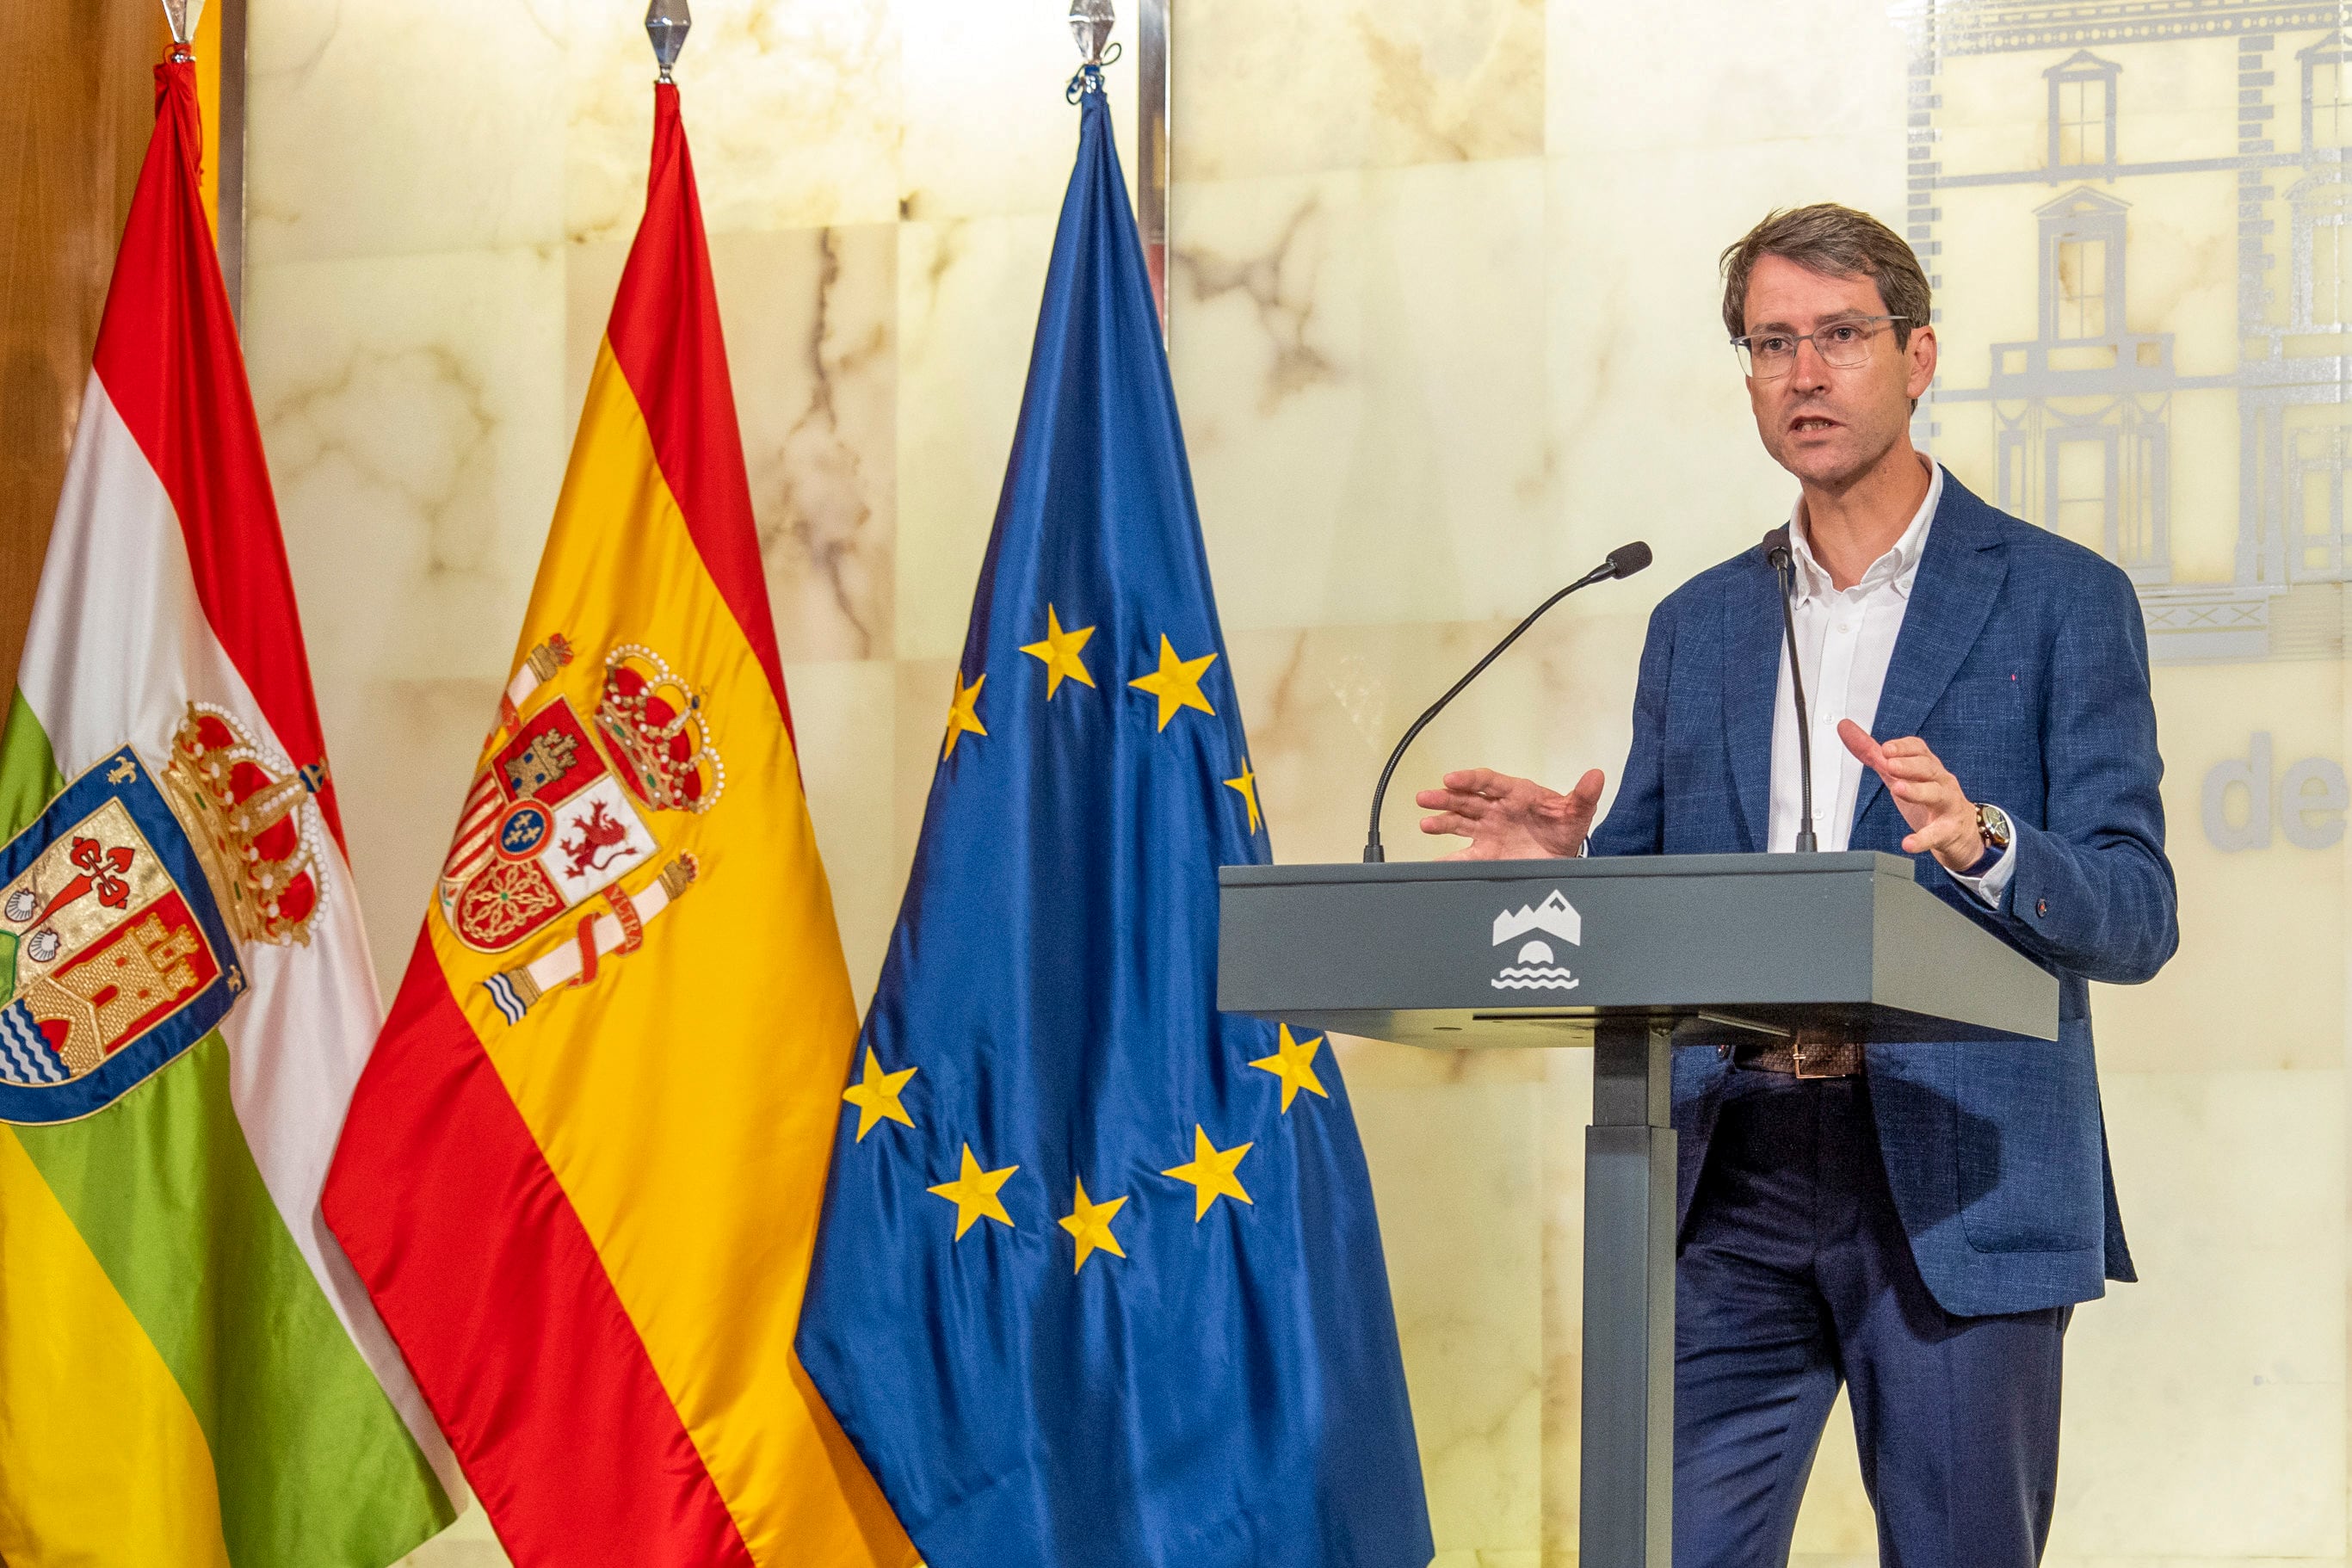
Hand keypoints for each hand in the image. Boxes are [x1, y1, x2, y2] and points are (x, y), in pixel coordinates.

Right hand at [1415, 768, 1604, 859]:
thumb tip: (1597, 775)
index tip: (1451, 779)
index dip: (1469, 779)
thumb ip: (1584, 795)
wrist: (1562, 857)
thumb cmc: (1564, 827)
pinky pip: (1463, 857)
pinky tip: (1433, 863)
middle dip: (1445, 798)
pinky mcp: (1485, 855)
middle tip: (1425, 798)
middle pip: (1466, 800)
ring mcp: (1487, 832)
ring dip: (1441, 821)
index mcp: (1515, 794)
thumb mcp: (1577, 812)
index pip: (1488, 782)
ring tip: (1425, 824)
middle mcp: (1496, 810)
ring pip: (1459, 822)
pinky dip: (1447, 861)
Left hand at [1837, 720, 1985, 873]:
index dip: (1903, 747)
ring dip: (1917, 791)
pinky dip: (1923, 839)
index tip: (1885, 748)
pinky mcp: (1949, 830)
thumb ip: (1873, 754)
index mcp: (1927, 767)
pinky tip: (1908, 843)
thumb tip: (1846, 729)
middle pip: (1928, 768)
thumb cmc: (1929, 798)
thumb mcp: (1899, 775)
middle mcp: (1940, 781)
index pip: (1919, 750)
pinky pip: (1937, 833)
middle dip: (1909, 765)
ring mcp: (1947, 805)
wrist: (1961, 831)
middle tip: (1890, 765)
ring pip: (1936, 794)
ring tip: (1898, 790)